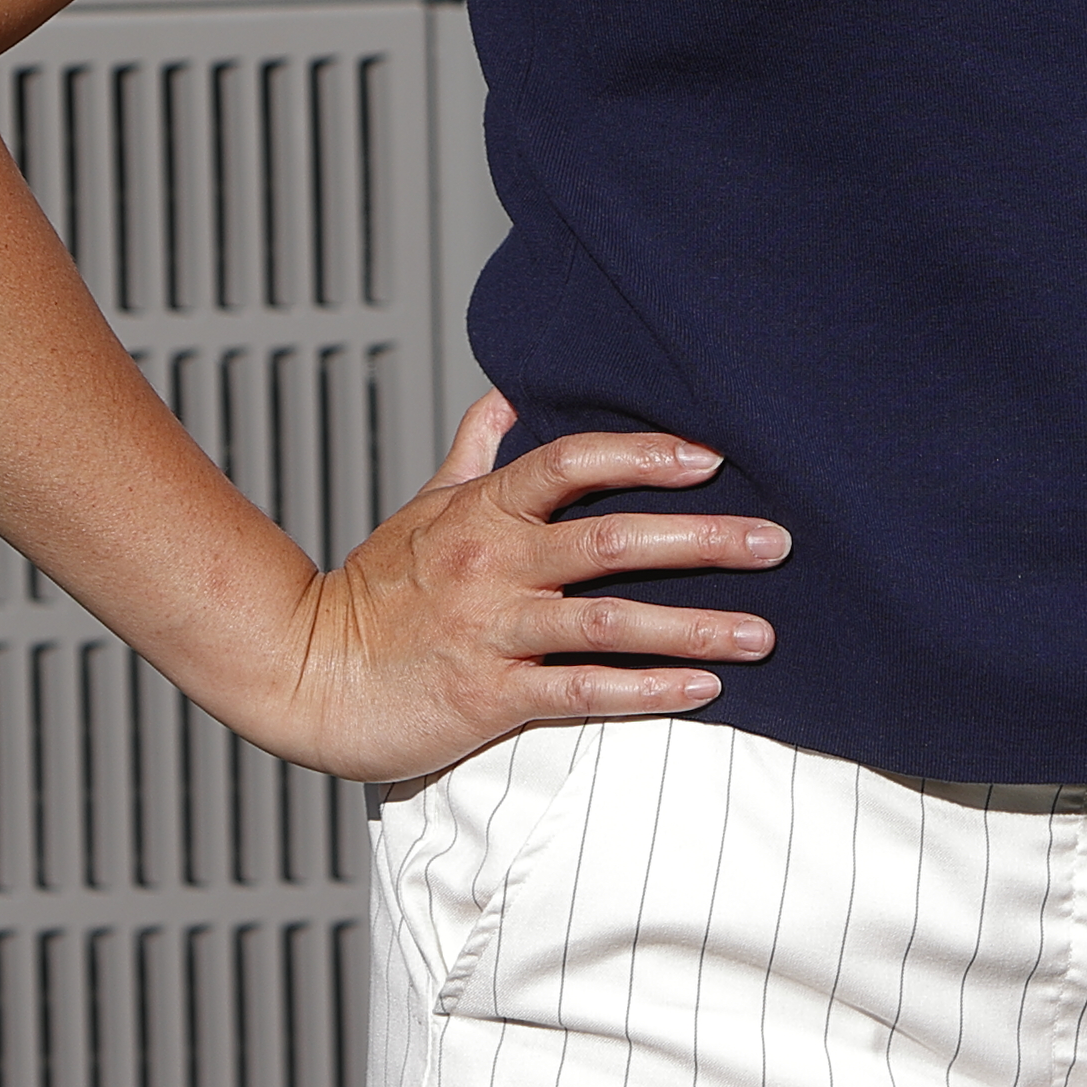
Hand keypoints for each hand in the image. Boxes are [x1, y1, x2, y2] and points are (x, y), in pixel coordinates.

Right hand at [230, 393, 786, 781]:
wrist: (309, 673)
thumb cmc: (374, 589)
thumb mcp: (424, 506)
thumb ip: (476, 449)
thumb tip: (510, 389)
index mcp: (482, 510)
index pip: (571, 462)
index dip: (643, 455)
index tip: (711, 459)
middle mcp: (493, 564)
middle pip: (611, 539)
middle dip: (701, 539)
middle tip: (777, 543)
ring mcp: (493, 630)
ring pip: (609, 621)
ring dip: (694, 625)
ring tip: (764, 633)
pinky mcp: (490, 697)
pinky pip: (582, 692)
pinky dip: (646, 689)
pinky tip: (704, 691)